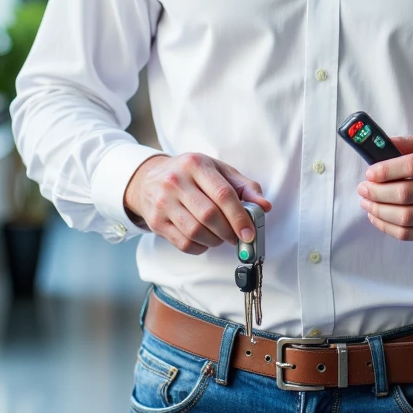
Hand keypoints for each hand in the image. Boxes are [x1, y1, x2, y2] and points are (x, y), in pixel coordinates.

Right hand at [124, 153, 271, 255]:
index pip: (223, 194)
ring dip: (214, 241)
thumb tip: (264, 206)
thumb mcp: (217, 171)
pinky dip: (199, 247)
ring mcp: (163, 202)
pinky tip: (203, 240)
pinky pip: (183, 243)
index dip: (239, 217)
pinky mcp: (156, 221)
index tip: (249, 233)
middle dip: (228, 232)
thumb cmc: (189, 175)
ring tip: (219, 237)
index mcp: (196, 165)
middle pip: (209, 215)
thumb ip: (244, 186)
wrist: (148, 179)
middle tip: (236, 237)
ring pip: (195, 231)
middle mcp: (176, 181)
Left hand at [357, 134, 412, 243]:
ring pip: (404, 218)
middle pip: (405, 195)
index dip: (385, 171)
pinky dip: (386, 226)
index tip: (369, 173)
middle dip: (376, 192)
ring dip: (377, 210)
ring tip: (366, 202)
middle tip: (363, 188)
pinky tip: (377, 216)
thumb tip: (377, 145)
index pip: (412, 166)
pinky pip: (408, 234)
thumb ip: (408, 143)